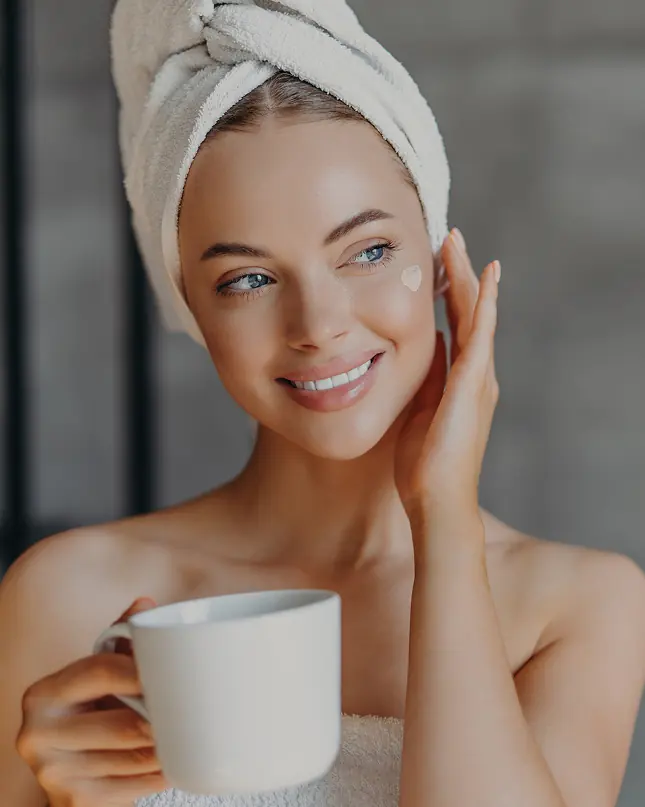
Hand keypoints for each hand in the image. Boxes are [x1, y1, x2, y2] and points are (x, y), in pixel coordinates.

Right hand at [16, 598, 168, 806]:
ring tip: (188, 733)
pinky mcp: (75, 802)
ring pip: (135, 755)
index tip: (174, 671)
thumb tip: (145, 604)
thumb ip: (119, 639)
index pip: (102, 671)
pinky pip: (134, 786)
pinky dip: (161, 773)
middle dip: (164, 717)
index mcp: (44, 694)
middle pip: (125, 722)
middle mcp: (39, 734)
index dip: (143, 670)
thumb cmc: (87, 711)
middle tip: (192, 708)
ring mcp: (55, 774)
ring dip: (169, 747)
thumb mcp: (95, 674)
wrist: (63, 770)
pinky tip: (174, 761)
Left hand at [394, 229, 499, 546]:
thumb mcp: (417, 412)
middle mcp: (476, 375)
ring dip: (469, 278)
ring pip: (476, 316)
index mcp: (461, 381)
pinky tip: (485, 278)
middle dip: (460, 274)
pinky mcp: (474, 387)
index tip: (438, 262)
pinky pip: (480, 337)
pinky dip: (483, 305)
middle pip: (469, 312)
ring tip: (459, 244)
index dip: (449, 292)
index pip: (456, 325)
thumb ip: (423, 381)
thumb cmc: (422, 466)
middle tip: (450, 239)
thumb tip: (418, 350)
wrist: (435, 501)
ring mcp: (479, 379)